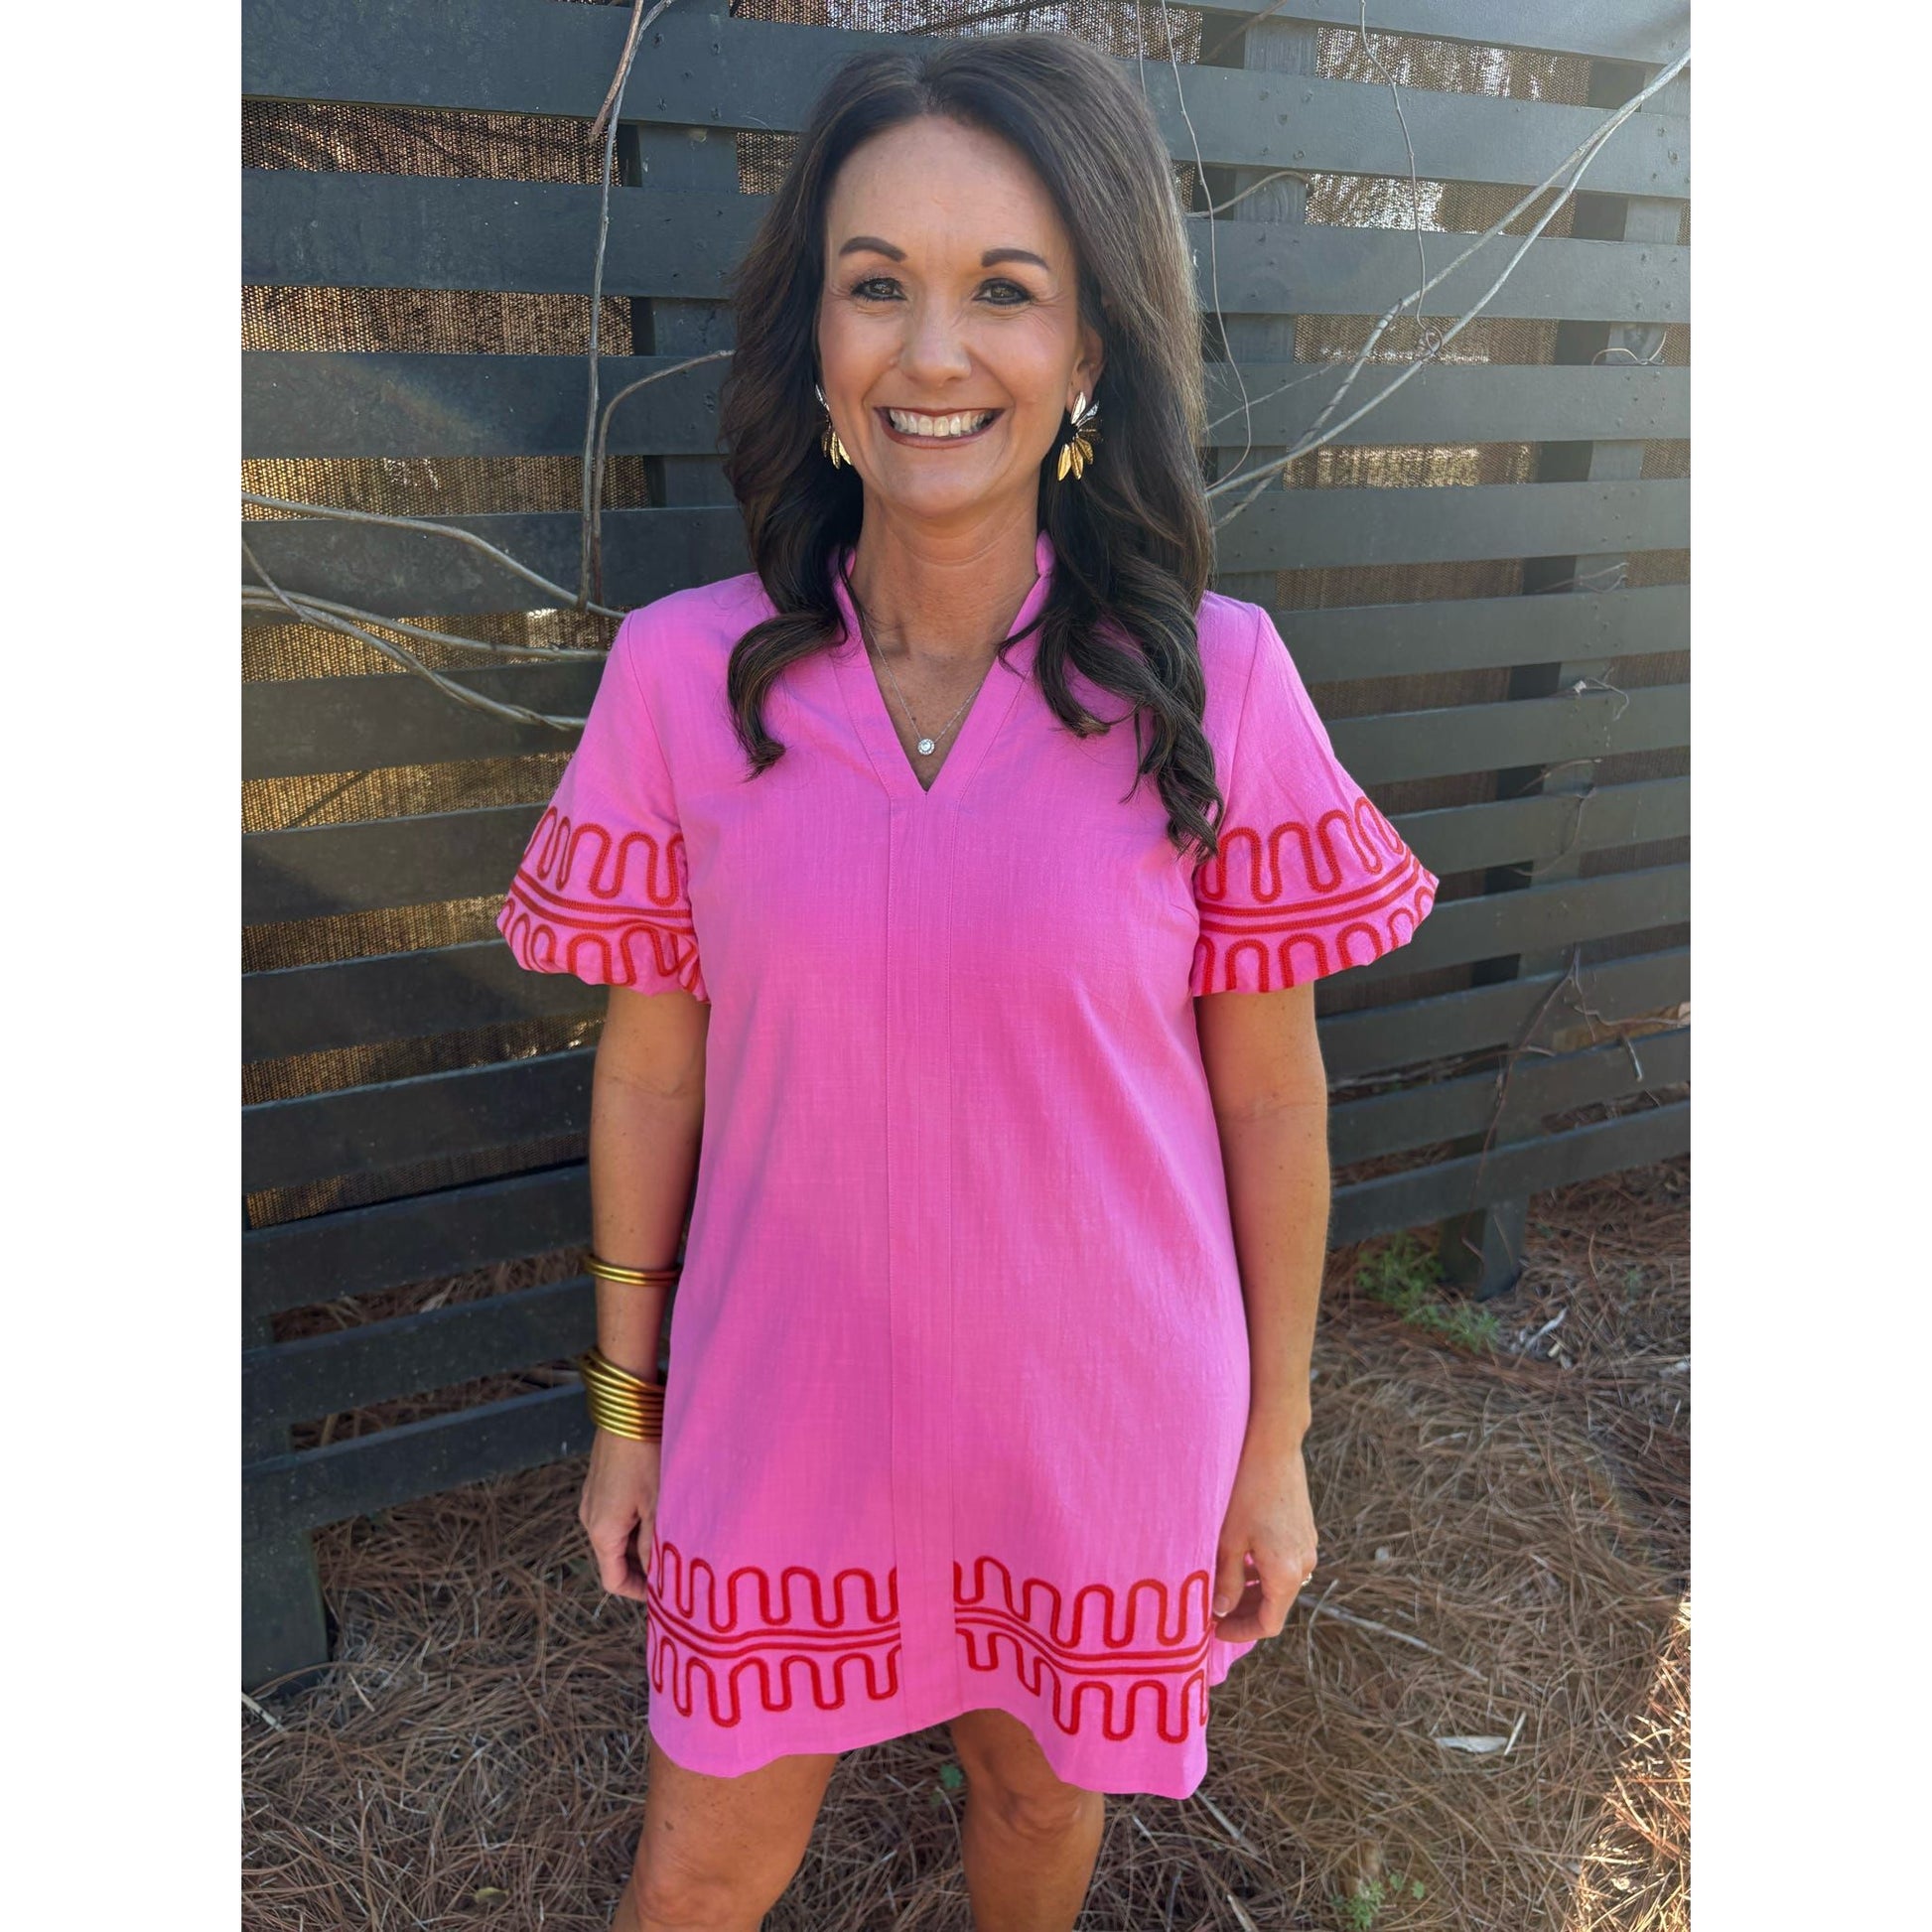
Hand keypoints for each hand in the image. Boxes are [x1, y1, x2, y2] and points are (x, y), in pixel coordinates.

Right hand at [577, 1429, 660, 1603]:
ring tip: (669, 1540)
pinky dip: (633, 1524)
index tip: (661, 1595)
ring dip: (638, 1544)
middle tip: (672, 1568)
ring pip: (615, 1537)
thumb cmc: (645, 1458)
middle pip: (614, 1559)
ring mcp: (591, 1501)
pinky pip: (613, 1516)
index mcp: (602, 1532)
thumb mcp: (657, 1505)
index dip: (638, 1592)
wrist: (627, 1411)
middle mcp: (590, 1520)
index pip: (613, 1580)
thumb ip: (654, 1544)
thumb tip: (657, 1574)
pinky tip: (657, 1512)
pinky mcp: (598, 1484)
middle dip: (641, 1568)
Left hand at [1210, 1437, 1316, 1643]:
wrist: (1273, 1447)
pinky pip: (1285, 1563)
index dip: (1241, 1632)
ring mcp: (1307, 1546)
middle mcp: (1304, 1564)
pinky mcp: (1304, 1531)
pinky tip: (1239, 1558)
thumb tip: (1221, 1610)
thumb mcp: (1229, 1540)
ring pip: (1280, 1583)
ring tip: (1222, 1584)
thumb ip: (1226, 1580)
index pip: (1269, 1624)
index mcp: (1286, 1574)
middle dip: (1244, 1611)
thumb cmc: (1246, 1491)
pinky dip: (1263, 1570)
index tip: (1215, 1630)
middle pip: (1276, 1605)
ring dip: (1253, 1590)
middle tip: (1214, 1610)